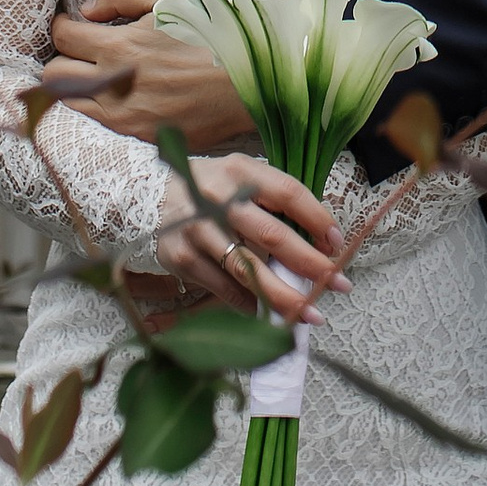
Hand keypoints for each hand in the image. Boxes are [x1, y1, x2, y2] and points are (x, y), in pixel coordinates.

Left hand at [47, 0, 255, 148]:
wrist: (257, 79)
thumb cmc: (217, 31)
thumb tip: (87, 10)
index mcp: (121, 46)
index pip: (63, 37)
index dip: (61, 27)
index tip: (69, 26)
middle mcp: (117, 86)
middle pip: (55, 77)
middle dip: (62, 60)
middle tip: (80, 54)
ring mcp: (128, 119)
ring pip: (71, 108)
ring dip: (77, 90)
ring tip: (97, 78)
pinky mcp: (143, 140)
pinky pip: (102, 128)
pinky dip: (101, 112)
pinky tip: (121, 99)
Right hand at [156, 152, 342, 309]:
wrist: (148, 196)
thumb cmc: (211, 190)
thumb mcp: (240, 178)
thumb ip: (274, 201)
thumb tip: (320, 239)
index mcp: (239, 171)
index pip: (288, 193)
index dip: (317, 219)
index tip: (338, 243)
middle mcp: (217, 199)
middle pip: (273, 235)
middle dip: (310, 264)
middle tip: (338, 284)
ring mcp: (198, 231)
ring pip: (249, 271)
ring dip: (284, 296)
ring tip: (311, 314)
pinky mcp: (183, 259)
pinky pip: (226, 289)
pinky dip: (251, 303)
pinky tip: (270, 313)